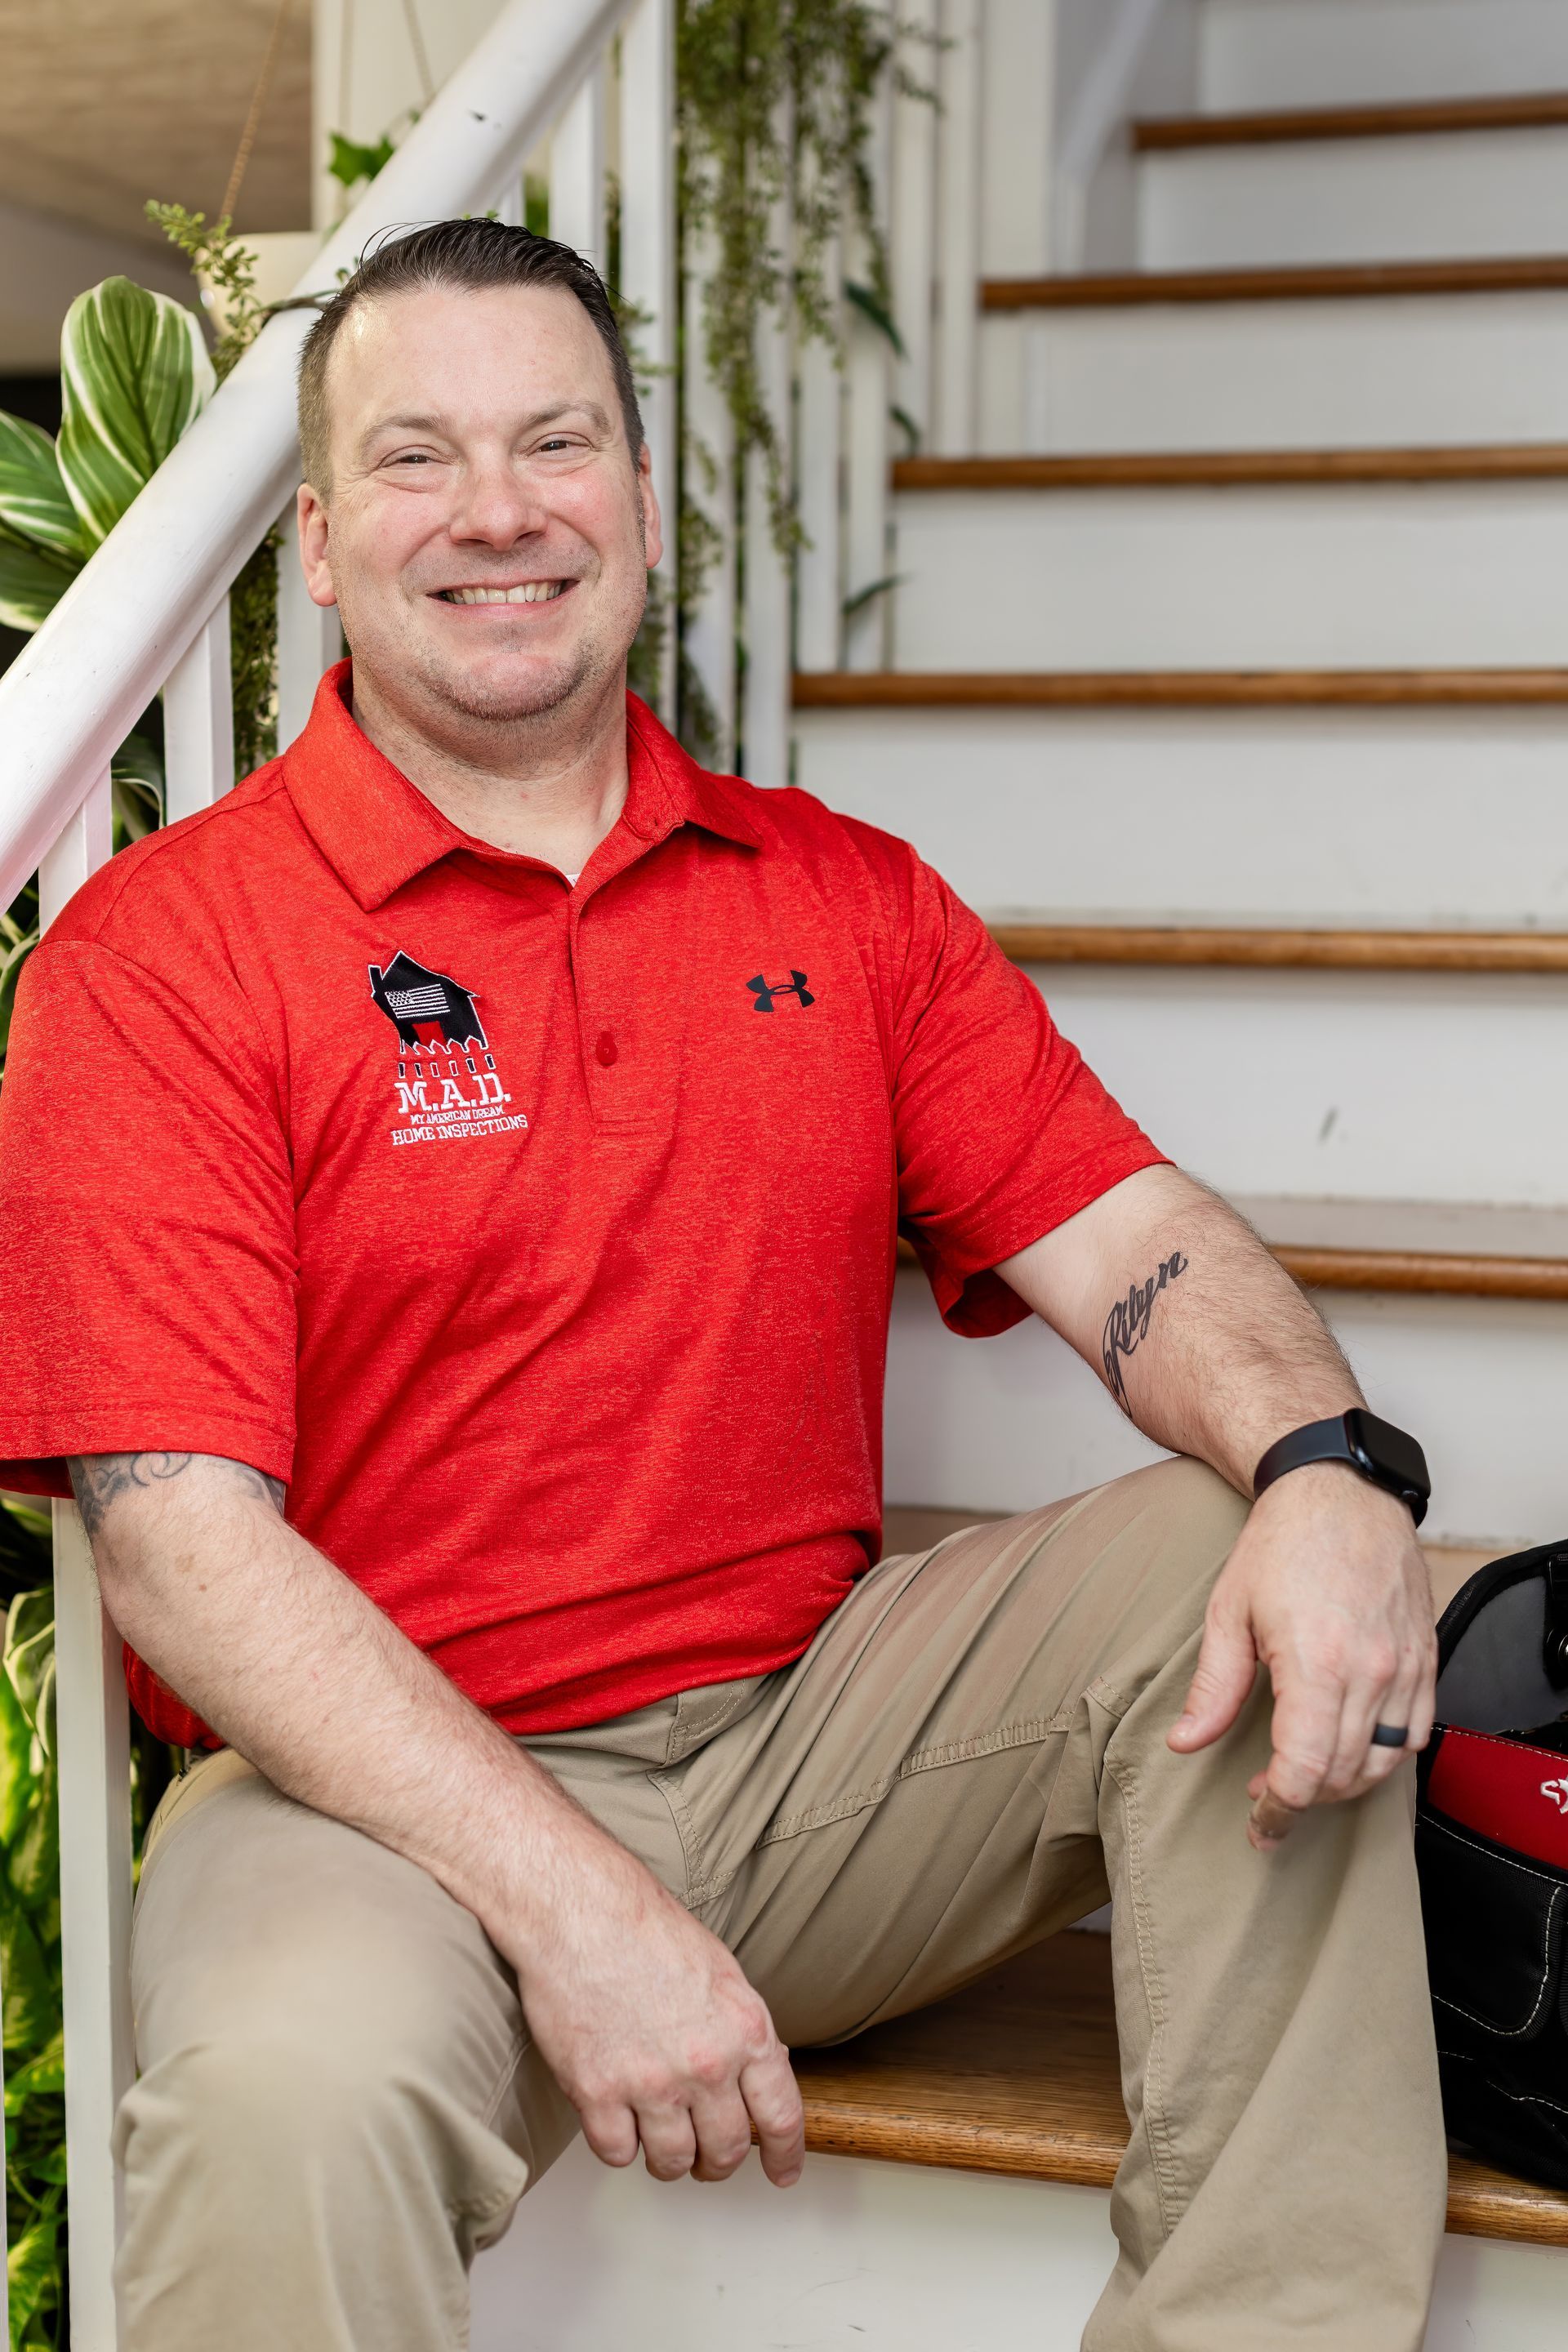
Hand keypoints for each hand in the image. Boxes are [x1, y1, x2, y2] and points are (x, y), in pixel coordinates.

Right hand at [504, 1833, 804, 2186]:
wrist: (580, 1910)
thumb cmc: (645, 1930)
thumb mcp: (721, 1973)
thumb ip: (742, 2032)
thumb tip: (758, 2077)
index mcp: (745, 2029)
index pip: (781, 2116)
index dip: (785, 2155)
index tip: (782, 2173)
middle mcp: (706, 2064)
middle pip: (726, 2150)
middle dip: (718, 2163)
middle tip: (706, 2158)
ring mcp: (651, 2082)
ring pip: (673, 2162)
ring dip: (669, 2159)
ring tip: (658, 2137)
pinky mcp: (597, 2093)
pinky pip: (617, 2153)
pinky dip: (619, 2144)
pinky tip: (617, 2119)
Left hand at [1166, 1464, 1437, 1849]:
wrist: (1339, 1489)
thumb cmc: (1282, 1543)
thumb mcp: (1229, 1612)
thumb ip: (1212, 1688)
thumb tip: (1185, 1742)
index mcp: (1318, 1664)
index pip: (1306, 1771)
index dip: (1279, 1809)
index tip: (1259, 1822)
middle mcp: (1371, 1672)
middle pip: (1346, 1776)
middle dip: (1304, 1800)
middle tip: (1267, 1796)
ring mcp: (1405, 1666)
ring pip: (1386, 1762)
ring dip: (1345, 1784)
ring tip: (1307, 1774)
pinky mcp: (1425, 1656)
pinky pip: (1416, 1731)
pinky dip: (1386, 1755)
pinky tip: (1352, 1747)